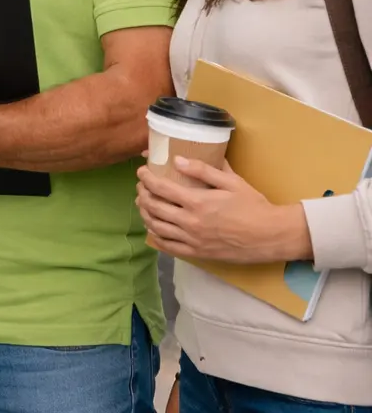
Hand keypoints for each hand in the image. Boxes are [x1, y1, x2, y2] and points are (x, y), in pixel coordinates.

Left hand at [136, 156, 313, 264]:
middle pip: (153, 207)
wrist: (271, 236)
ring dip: (145, 213)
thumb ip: (204, 170)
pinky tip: (154, 228)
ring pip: (156, 227)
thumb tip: (178, 160)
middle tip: (141, 186)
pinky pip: (168, 246)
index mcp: (197, 202)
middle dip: (143, 193)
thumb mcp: (232, 182)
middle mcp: (190, 222)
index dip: (146, 178)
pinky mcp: (198, 253)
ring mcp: (192, 240)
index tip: (142, 171)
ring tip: (143, 204)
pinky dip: (156, 235)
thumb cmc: (253, 206)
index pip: (161, 188)